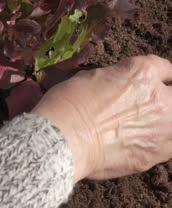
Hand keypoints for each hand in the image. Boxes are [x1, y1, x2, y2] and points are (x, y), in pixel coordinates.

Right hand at [31, 55, 171, 182]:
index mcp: (140, 73)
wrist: (62, 140)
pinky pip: (165, 148)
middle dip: (166, 98)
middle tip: (150, 106)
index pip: (164, 68)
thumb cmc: (66, 106)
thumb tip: (114, 86)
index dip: (160, 75)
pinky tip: (137, 144)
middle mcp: (158, 99)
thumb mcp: (87, 78)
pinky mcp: (153, 155)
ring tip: (145, 127)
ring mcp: (161, 129)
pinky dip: (155, 145)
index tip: (158, 80)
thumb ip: (111, 80)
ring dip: (164, 123)